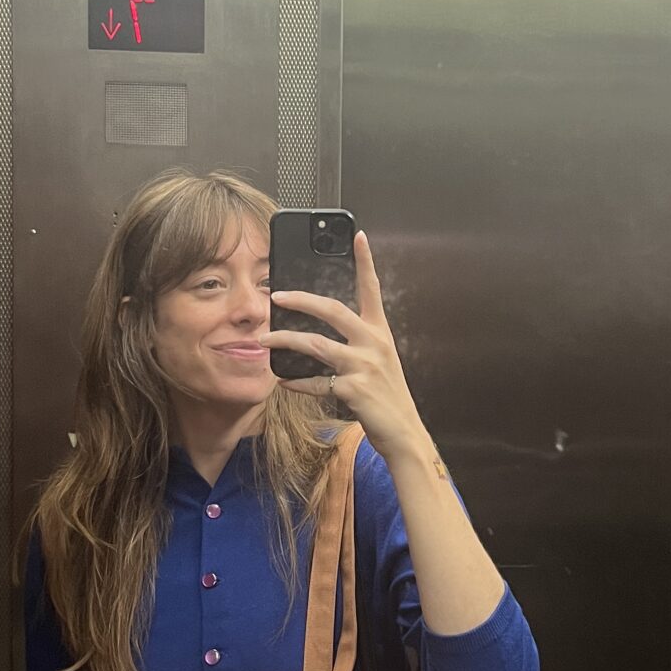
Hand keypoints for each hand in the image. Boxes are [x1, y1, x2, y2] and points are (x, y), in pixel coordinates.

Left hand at [260, 232, 427, 462]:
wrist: (404, 433)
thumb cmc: (387, 397)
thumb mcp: (378, 362)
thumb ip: (357, 344)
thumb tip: (321, 333)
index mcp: (380, 332)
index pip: (372, 289)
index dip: (365, 262)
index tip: (358, 236)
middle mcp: (373, 344)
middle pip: (333, 310)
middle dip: (302, 300)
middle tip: (277, 295)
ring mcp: (364, 366)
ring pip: (316, 344)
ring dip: (285, 341)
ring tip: (265, 340)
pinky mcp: (353, 389)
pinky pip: (315, 381)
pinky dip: (297, 382)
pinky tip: (283, 382)